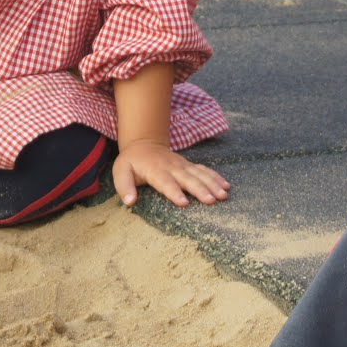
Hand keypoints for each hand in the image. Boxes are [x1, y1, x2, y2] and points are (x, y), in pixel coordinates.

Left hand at [111, 138, 230, 207]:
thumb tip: (129, 202)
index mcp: (155, 170)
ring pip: (199, 174)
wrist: (143, 144)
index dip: (174, 192)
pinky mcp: (189, 166)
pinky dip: (216, 177)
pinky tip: (226, 186)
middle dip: (200, 189)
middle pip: (187, 179)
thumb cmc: (131, 163)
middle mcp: (171, 167)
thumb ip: (124, 186)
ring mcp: (182, 165)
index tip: (184, 203)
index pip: (165, 182)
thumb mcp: (120, 172)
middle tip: (211, 201)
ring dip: (212, 184)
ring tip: (223, 195)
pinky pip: (204, 170)